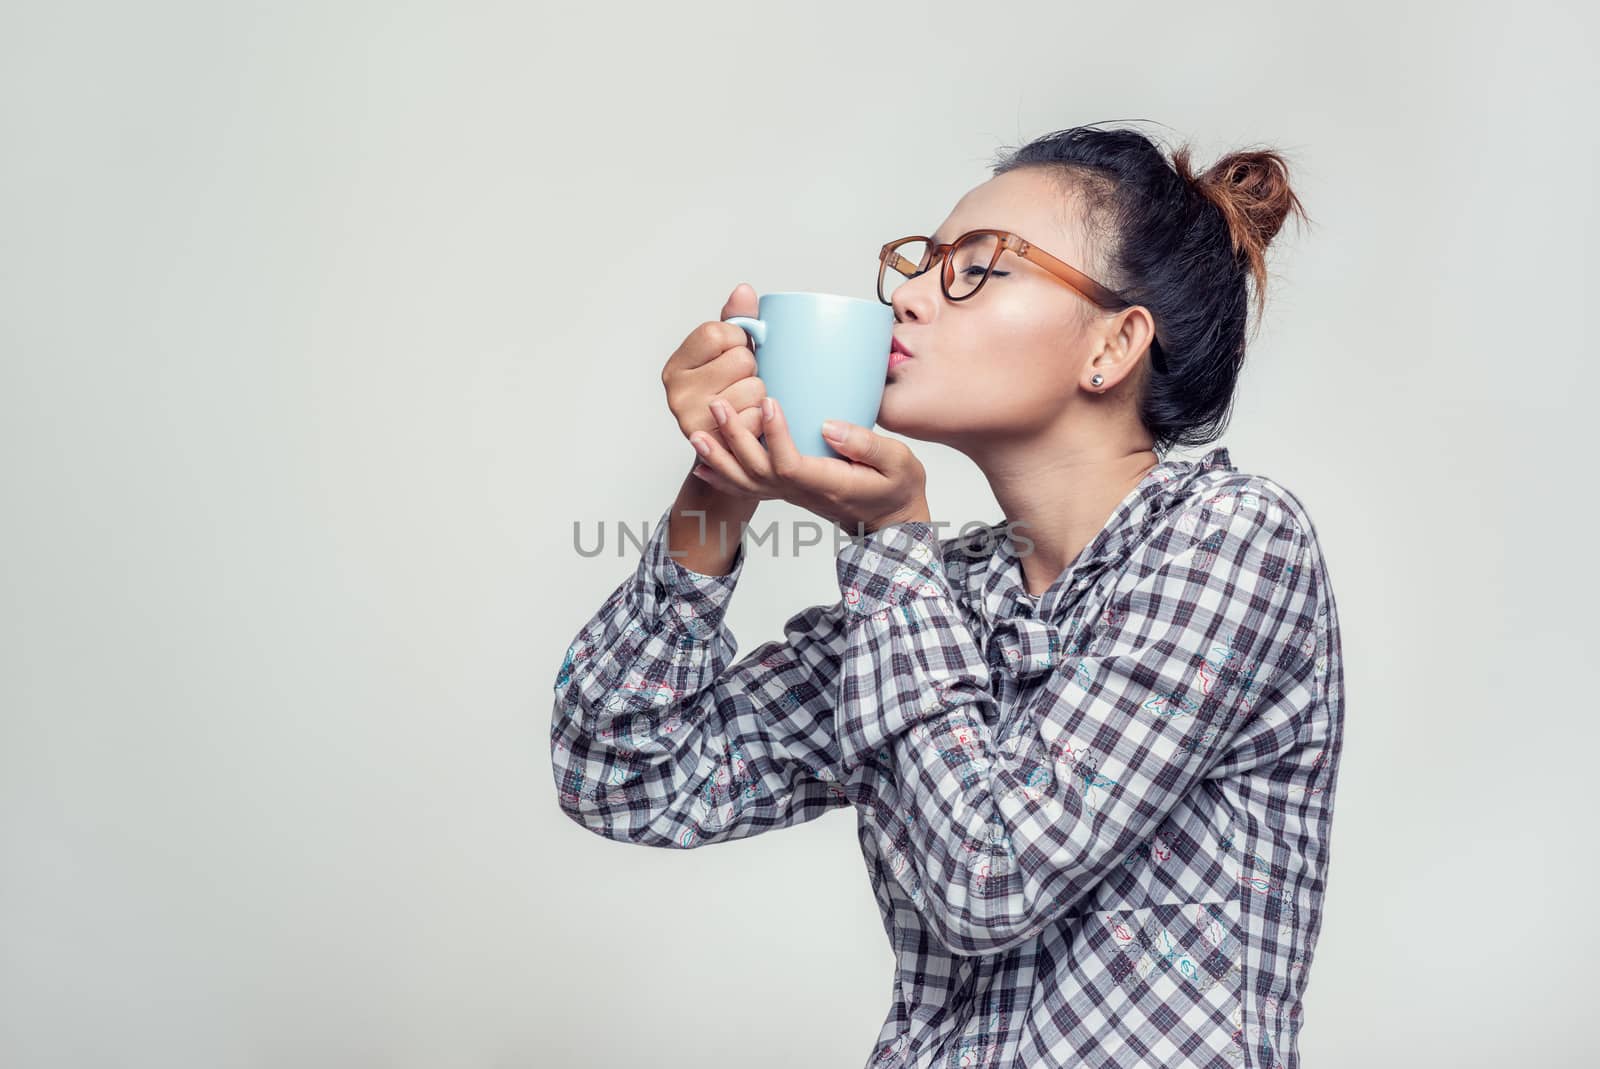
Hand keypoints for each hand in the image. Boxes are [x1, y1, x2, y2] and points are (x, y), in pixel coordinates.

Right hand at [661, 283, 768, 455]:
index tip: (731, 353)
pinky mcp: (719, 445)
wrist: (727, 451)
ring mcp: (696, 421)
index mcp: (676, 366)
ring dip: (759, 395)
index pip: (718, 333)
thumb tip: (744, 291)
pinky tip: (747, 423)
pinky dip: (761, 419)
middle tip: (739, 384)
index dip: (737, 340)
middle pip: (741, 359)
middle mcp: (677, 394)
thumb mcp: (726, 354)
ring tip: (744, 405)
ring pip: (755, 387)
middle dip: (751, 369)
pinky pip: (759, 416)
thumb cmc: (728, 393)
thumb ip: (735, 321)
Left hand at [689, 393, 930, 535]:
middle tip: (717, 403)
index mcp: (828, 483)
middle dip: (734, 437)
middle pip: (757, 471)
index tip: (769, 400)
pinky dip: (722, 479)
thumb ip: (866, 445)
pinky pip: (748, 489)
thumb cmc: (897, 488)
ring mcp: (790, 494)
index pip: (790, 463)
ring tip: (696, 432)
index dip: (775, 434)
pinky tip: (702, 466)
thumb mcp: (898, 463)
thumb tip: (828, 425)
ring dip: (719, 457)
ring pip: (745, 482)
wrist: (890, 521)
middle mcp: (802, 492)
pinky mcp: (786, 491)